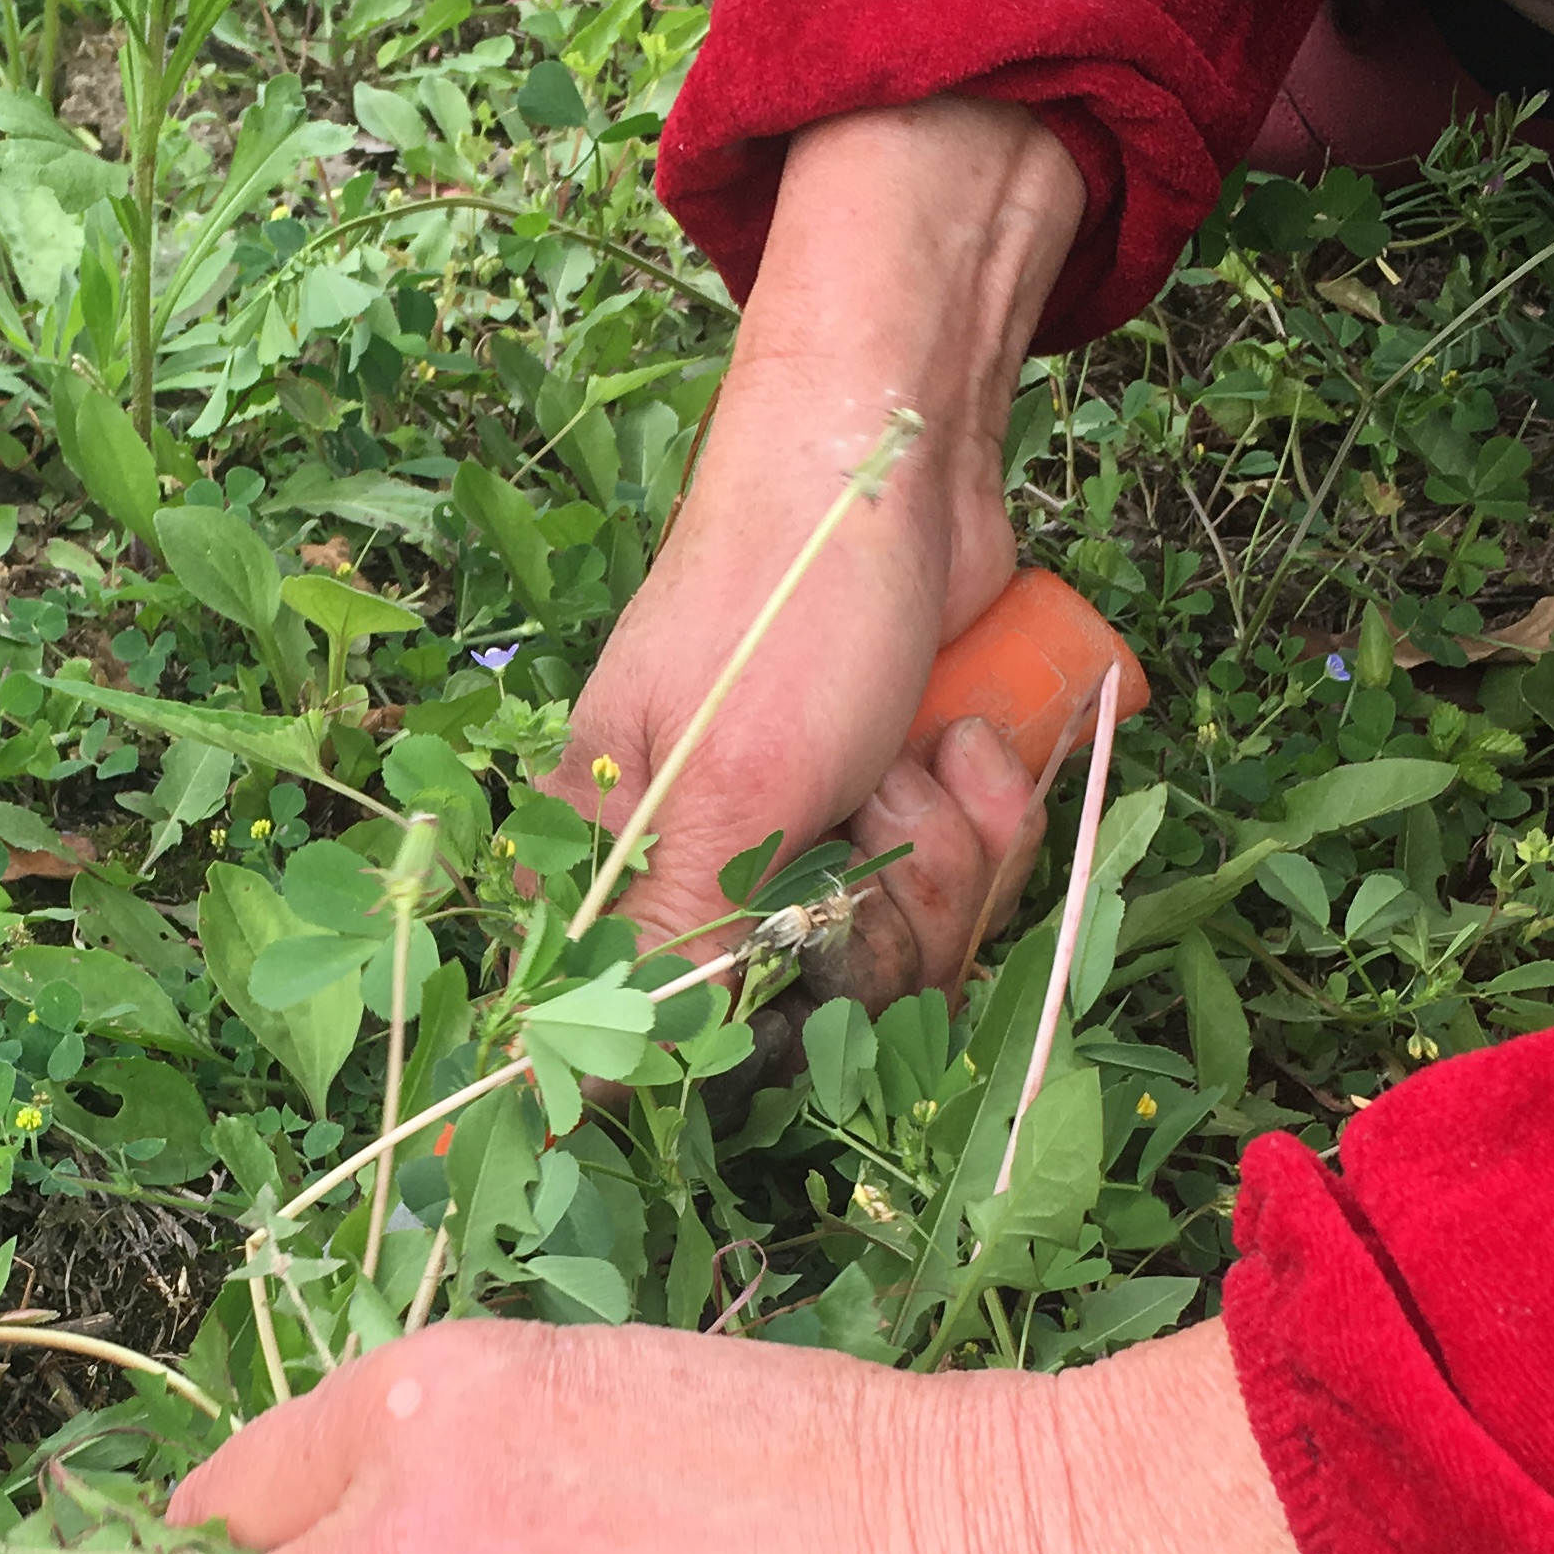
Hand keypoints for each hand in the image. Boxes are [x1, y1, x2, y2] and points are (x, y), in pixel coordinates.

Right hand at [561, 97, 1088, 1005]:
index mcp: (622, 862)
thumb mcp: (724, 792)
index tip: (814, 920)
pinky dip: (991, 820)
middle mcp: (705, 863)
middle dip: (892, 902)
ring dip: (952, 849)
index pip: (682, 1026)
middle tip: (883, 784)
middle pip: (816, 999)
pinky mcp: (893, 809)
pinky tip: (972, 738)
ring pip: (906, 950)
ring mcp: (809, 837)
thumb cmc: (784, 605)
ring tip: (934, 741)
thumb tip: (563, 1098)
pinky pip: (960, 892)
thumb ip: (666, 950)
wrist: (898, 455)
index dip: (772, 1000)